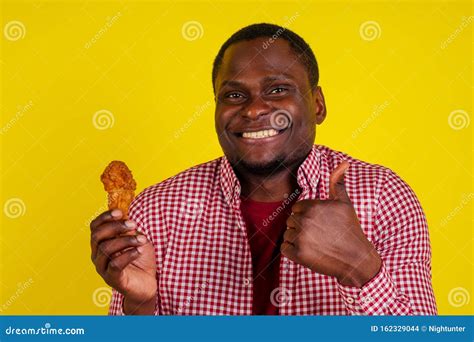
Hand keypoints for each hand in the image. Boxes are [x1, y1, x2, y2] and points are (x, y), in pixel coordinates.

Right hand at [90, 209, 156, 312]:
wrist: (148, 283)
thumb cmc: (140, 259)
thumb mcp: (136, 239)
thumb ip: (129, 228)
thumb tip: (126, 214)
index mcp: (101, 243)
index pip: (95, 227)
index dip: (105, 217)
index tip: (120, 212)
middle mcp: (98, 255)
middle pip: (97, 236)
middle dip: (116, 227)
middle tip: (133, 225)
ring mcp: (103, 268)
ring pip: (106, 249)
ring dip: (126, 240)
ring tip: (142, 239)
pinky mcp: (112, 279)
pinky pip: (115, 264)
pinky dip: (128, 255)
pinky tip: (138, 251)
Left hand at [281, 161, 380, 287]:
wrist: (356, 259)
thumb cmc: (350, 229)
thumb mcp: (345, 203)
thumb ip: (338, 183)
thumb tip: (344, 163)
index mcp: (312, 206)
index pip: (296, 209)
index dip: (306, 217)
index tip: (320, 224)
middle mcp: (305, 220)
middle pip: (290, 221)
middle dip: (301, 227)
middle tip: (319, 235)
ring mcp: (300, 237)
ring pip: (287, 234)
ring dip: (297, 240)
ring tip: (315, 244)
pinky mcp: (298, 254)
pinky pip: (284, 248)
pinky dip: (293, 252)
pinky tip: (309, 252)